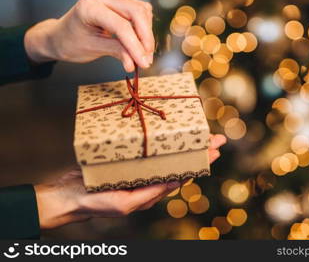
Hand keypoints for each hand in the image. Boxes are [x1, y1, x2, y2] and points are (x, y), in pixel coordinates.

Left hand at [24, 0, 153, 71]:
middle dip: (146, 37)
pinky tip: (140, 43)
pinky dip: (144, 28)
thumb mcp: (92, 50)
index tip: (144, 63)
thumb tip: (135, 63)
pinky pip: (140, 12)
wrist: (60, 36)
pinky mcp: (119, 2)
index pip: (121, 25)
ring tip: (143, 54)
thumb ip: (117, 52)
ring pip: (142, 11)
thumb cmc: (71, 43)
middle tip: (147, 59)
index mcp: (89, 7)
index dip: (135, 46)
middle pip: (136, 13)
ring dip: (146, 33)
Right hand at [34, 134, 226, 228]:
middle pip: (179, 161)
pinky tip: (166, 129)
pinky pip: (147, 146)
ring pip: (165, 152)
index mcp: (152, 191)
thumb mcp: (127, 202)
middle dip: (198, 150)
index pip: (182, 174)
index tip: (215, 150)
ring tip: (197, 131)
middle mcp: (148, 178)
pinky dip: (160, 138)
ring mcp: (139, 166)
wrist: (69, 195)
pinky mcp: (126, 156)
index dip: (200, 162)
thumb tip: (177, 183)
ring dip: (182, 141)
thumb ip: (151, 193)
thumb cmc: (97, 203)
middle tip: (216, 137)